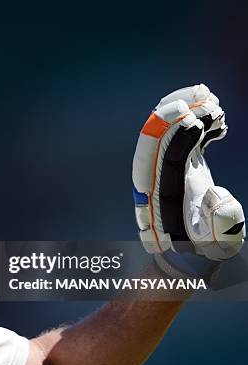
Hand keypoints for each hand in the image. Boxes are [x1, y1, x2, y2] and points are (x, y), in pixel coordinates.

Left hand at [132, 84, 244, 274]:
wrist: (191, 254)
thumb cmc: (204, 249)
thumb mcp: (216, 243)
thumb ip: (220, 225)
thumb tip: (220, 199)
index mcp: (161, 194)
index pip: (159, 157)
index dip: (172, 135)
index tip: (191, 116)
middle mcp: (158, 178)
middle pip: (158, 139)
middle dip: (177, 114)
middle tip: (202, 96)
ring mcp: (168, 170)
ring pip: (169, 135)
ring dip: (187, 112)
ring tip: (210, 97)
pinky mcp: (181, 167)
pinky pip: (185, 139)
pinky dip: (200, 125)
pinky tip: (219, 118)